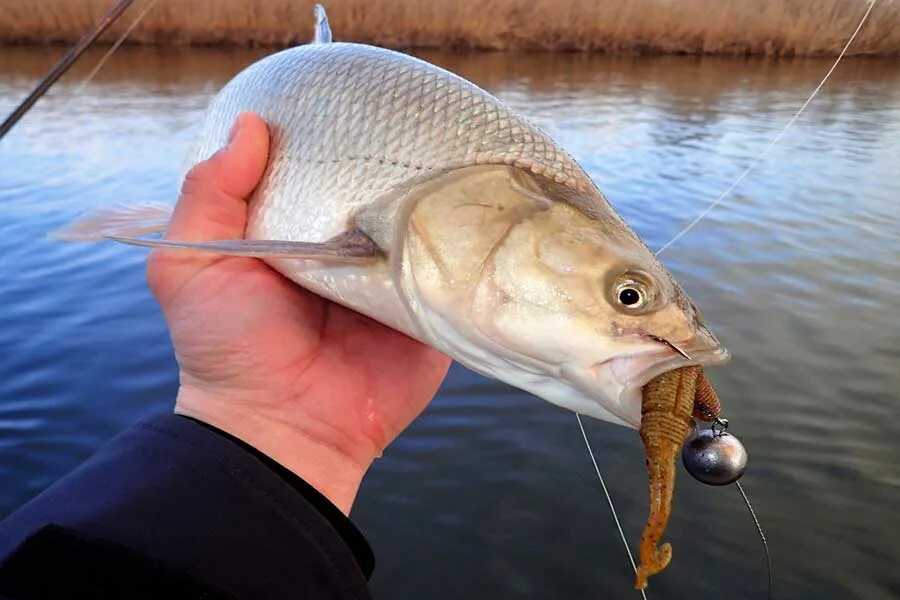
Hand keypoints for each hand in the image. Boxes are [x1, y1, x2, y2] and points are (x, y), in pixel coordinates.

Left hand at [147, 113, 450, 512]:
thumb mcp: (191, 265)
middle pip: (378, 191)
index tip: (353, 94)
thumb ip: (209, 195)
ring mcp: (393, 279)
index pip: (320, 170)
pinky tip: (481, 206)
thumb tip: (251, 125)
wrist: (283, 429)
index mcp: (295, 233)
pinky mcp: (429, 310)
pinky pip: (454, 270)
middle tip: (418, 113)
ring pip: (423, 224)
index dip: (332, 136)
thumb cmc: (229, 347)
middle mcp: (347, 250)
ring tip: (460, 147)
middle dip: (393, 160)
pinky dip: (464, 246)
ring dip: (436, 197)